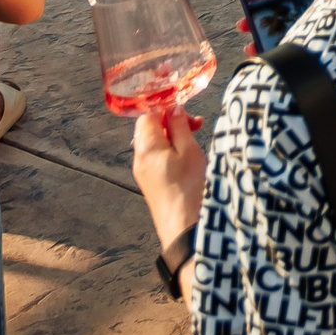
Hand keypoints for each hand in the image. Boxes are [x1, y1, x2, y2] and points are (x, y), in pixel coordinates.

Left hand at [132, 106, 206, 249]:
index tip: (186, 109)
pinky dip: (171, 152)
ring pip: (155, 144)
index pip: (148, 114)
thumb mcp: (189, 150)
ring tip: (195, 141)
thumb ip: (179, 126)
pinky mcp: (151, 184)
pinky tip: (188, 158)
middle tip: (196, 125)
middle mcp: (139, 158)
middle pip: (150, 128)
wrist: (183, 228)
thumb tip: (173, 110)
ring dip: (173, 137)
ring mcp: (143, 172)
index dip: (166, 107)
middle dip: (171, 122)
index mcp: (145, 146)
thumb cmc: (189, 187)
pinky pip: (157, 158)